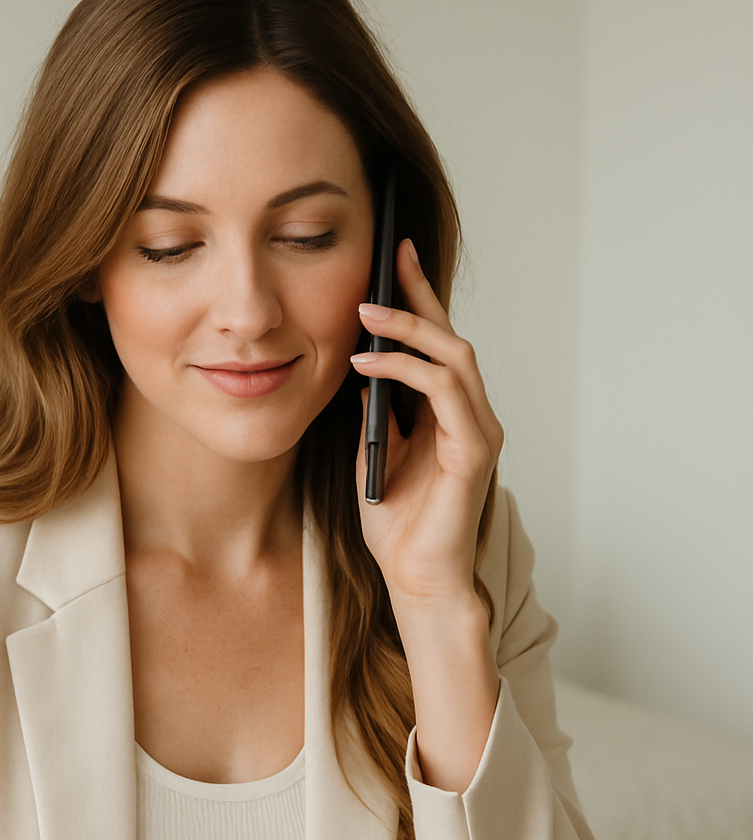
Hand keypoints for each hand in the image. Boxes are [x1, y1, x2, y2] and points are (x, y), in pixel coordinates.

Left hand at [350, 238, 502, 614]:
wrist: (415, 580)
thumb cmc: (398, 528)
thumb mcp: (373, 456)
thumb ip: (375, 414)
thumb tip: (362, 369)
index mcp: (449, 417)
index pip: (437, 347)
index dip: (418, 301)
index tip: (394, 260)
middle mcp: (471, 417)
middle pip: (451, 340)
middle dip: (420, 296)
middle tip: (389, 259)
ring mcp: (477, 432)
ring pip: (454, 358)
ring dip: (409, 329)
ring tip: (366, 312)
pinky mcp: (473, 452)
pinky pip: (443, 393)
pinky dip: (406, 371)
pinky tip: (368, 366)